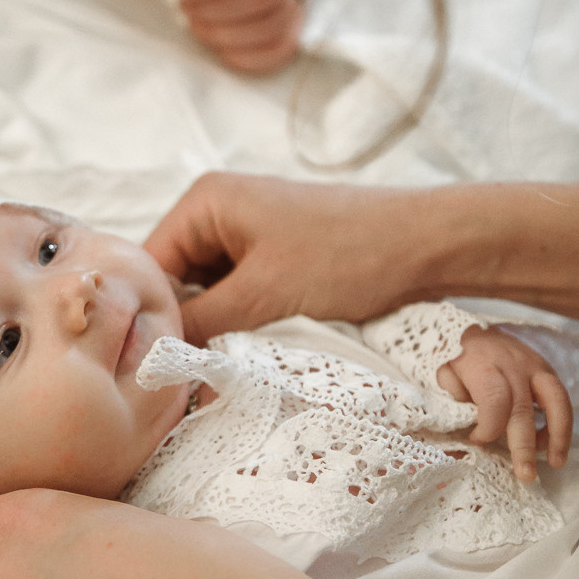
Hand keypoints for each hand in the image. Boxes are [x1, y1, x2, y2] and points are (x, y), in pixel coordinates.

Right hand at [145, 172, 427, 342]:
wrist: (429, 245)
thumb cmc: (348, 255)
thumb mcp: (263, 296)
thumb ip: (201, 326)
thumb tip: (153, 361)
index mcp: (205, 202)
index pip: (148, 267)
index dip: (151, 318)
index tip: (158, 369)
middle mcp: (221, 211)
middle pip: (176, 281)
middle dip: (186, 326)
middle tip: (192, 376)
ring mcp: (250, 233)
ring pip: (209, 294)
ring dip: (218, 329)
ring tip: (225, 365)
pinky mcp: (278, 256)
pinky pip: (240, 294)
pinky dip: (243, 323)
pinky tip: (254, 351)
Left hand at [436, 326, 572, 481]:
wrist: (471, 326)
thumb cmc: (453, 357)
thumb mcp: (442, 373)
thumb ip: (453, 399)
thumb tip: (468, 429)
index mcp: (483, 367)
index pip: (494, 402)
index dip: (488, 428)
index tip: (477, 441)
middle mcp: (514, 366)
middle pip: (523, 409)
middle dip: (524, 446)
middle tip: (526, 475)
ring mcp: (535, 366)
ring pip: (556, 401)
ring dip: (559, 434)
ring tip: (556, 462)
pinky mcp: (546, 369)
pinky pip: (560, 397)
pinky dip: (561, 422)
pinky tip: (553, 445)